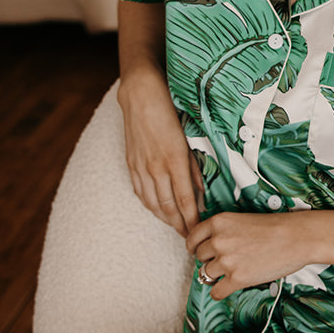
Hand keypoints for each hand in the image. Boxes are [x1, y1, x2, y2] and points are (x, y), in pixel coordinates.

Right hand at [119, 68, 203, 236]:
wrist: (141, 95)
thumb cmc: (171, 112)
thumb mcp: (189, 139)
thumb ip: (195, 167)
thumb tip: (202, 192)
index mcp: (175, 160)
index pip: (185, 200)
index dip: (191, 220)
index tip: (197, 232)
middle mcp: (156, 167)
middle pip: (168, 207)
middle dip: (179, 225)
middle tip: (189, 237)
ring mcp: (141, 166)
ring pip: (152, 202)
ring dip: (164, 218)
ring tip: (175, 226)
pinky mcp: (131, 163)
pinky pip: (140, 192)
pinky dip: (149, 205)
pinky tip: (157, 209)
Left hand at [185, 211, 314, 297]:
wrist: (298, 237)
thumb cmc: (276, 228)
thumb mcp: (243, 220)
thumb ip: (224, 231)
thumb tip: (210, 248)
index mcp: (219, 222)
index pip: (193, 237)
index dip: (194, 246)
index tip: (197, 251)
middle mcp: (219, 240)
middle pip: (200, 257)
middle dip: (209, 260)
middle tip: (222, 261)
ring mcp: (226, 261)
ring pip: (206, 274)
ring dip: (215, 275)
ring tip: (229, 273)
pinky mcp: (237, 279)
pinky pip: (216, 292)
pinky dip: (219, 292)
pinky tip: (226, 288)